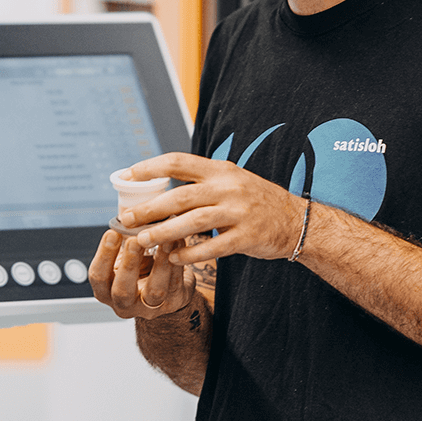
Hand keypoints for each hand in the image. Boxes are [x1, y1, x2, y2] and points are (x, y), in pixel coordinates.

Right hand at [89, 226, 197, 318]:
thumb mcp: (125, 258)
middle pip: (122, 291)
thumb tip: (130, 218)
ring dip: (160, 264)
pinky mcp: (173, 304)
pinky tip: (179, 242)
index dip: (104, 255)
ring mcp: (149, 308)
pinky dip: (177, 262)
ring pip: (155, 291)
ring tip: (165, 240)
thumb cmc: (140, 268)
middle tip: (135, 240)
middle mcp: (124, 304)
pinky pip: (176, 284)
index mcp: (105, 290)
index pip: (98, 276)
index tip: (113, 233)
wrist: (166, 288)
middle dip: (129, 264)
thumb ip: (124, 243)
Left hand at [116, 153, 304, 265]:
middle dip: (150, 208)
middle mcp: (229, 187)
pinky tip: (174, 258)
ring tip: (143, 240)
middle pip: (181, 196)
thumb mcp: (229, 181)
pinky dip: (191, 253)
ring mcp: (239, 211)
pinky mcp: (248, 236)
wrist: (296, 220)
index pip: (177, 162)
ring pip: (194, 222)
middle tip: (127, 218)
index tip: (125, 176)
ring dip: (165, 232)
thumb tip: (155, 188)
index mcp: (219, 170)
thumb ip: (199, 183)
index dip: (148, 168)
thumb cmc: (254, 201)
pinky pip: (214, 246)